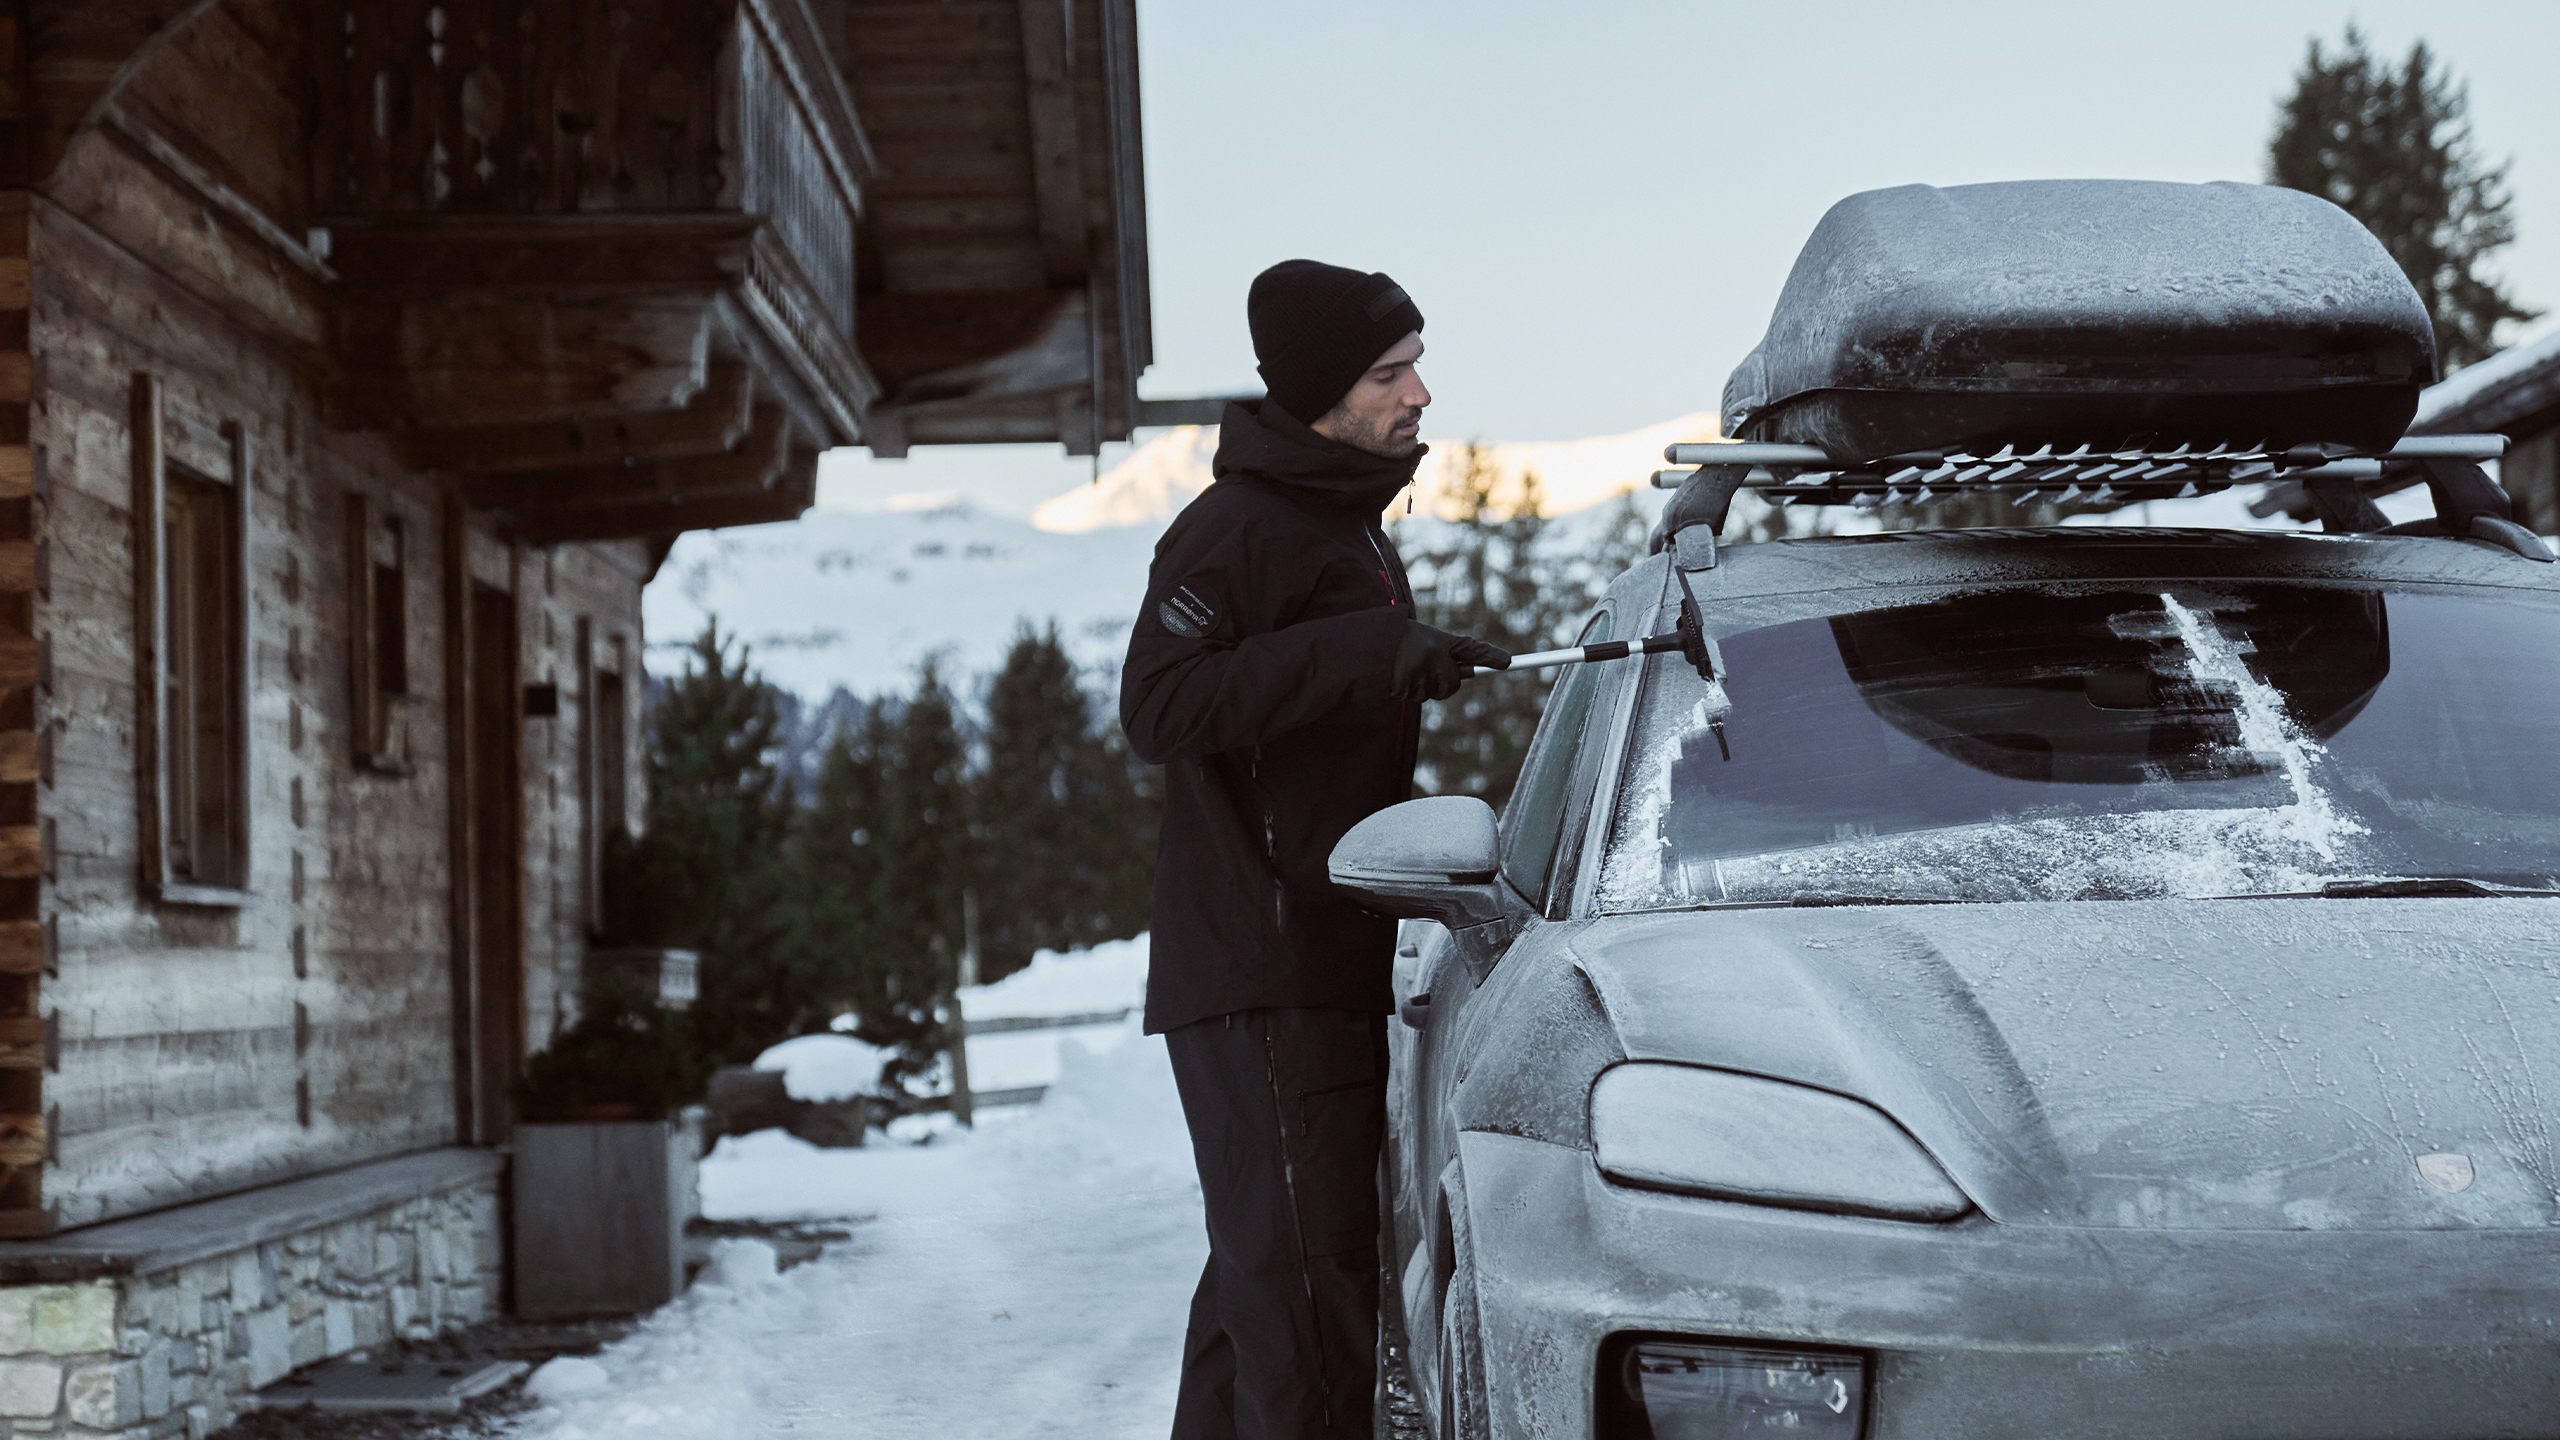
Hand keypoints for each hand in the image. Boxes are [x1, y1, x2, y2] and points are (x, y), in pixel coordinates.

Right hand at [1390, 623, 1507, 702]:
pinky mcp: (1405, 689)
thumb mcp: (1423, 638)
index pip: (1470, 648)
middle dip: (1442, 682)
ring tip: (1403, 668)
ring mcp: (1420, 674)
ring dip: (1420, 687)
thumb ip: (1446, 653)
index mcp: (1438, 640)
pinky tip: (1394, 676)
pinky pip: (1413, 698)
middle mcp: (1433, 657)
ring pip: (1431, 693)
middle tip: (1423, 668)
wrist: (1365, 645)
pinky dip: (1404, 691)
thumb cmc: (1396, 640)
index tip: (1508, 661)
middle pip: (1452, 683)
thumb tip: (1470, 670)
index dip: (1489, 655)